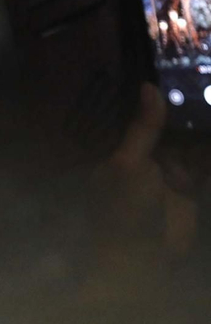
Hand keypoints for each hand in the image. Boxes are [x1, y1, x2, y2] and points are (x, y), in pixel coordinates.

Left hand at [82, 83, 198, 304]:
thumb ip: (143, 127)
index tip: (174, 65)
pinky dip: (209, 148)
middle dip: (185, 107)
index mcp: (121, 148)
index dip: (157, 95)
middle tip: (204, 73)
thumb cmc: (125, 208)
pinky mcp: (190, 188)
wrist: (142, 257)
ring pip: (189, 142)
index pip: (139, 115)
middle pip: (167, 126)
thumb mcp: (130, 163)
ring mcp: (168, 172)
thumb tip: (149, 86)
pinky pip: (203, 163)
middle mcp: (144, 156)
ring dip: (202, 124)